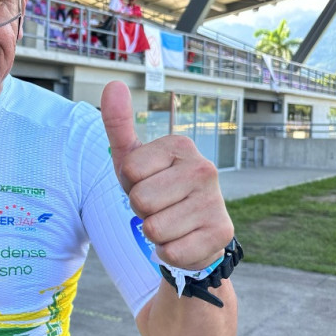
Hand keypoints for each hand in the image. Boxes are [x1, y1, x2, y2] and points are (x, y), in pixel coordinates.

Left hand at [100, 81, 232, 270]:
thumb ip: (118, 123)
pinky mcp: (222, 233)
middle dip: (141, 210)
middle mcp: (204, 168)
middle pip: (140, 200)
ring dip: (155, 233)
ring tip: (171, 222)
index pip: (129, 170)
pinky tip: (183, 240)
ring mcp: (216, 201)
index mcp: (181, 145)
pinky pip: (171, 251)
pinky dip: (170, 252)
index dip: (129, 183)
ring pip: (154, 228)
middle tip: (158, 206)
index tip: (146, 182)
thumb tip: (113, 84)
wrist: (190, 231)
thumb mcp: (131, 159)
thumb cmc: (156, 189)